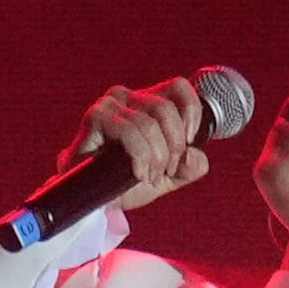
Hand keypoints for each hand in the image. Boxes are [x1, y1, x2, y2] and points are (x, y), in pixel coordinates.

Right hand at [66, 76, 217, 215]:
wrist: (94, 200)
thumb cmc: (126, 182)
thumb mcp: (168, 177)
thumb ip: (189, 166)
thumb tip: (195, 156)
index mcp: (147, 102)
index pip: (178, 87)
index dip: (191, 111)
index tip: (191, 142)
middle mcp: (128, 97)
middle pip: (166, 108)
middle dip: (173, 145)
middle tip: (166, 171)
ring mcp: (110, 105)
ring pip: (149, 123)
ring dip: (156, 157)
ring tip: (149, 177)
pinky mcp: (95, 117)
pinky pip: (129, 131)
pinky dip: (140, 155)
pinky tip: (138, 172)